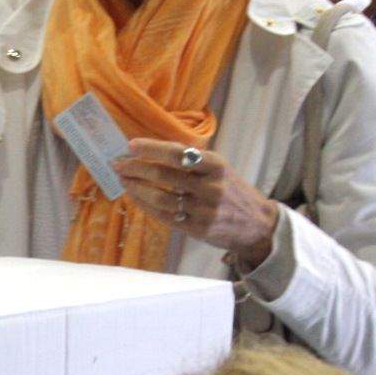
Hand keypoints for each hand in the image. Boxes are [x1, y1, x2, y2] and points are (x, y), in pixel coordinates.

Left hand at [113, 141, 280, 267]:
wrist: (256, 224)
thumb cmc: (231, 190)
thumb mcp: (219, 168)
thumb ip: (191, 160)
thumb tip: (152, 151)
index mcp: (216, 165)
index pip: (178, 154)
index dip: (152, 149)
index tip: (131, 145)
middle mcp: (210, 187)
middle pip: (164, 175)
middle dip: (136, 168)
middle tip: (118, 164)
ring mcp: (203, 210)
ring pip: (161, 197)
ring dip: (137, 188)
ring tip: (124, 180)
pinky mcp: (197, 229)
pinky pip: (165, 216)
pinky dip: (146, 205)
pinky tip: (136, 198)